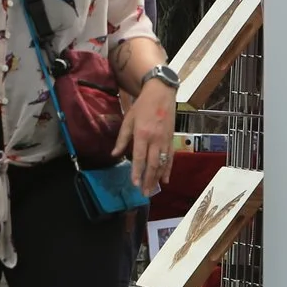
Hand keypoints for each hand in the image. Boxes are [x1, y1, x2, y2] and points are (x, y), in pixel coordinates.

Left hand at [119, 81, 176, 195]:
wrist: (161, 93)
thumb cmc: (142, 106)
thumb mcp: (128, 119)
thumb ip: (122, 138)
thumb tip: (114, 154)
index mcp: (142, 134)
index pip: (139, 157)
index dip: (137, 171)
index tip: (135, 184)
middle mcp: (155, 139)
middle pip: (152, 164)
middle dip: (148, 180)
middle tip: (144, 193)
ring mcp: (165, 140)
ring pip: (162, 163)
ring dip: (157, 178)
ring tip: (153, 190)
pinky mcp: (171, 139)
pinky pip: (170, 158)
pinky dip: (168, 170)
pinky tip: (165, 180)